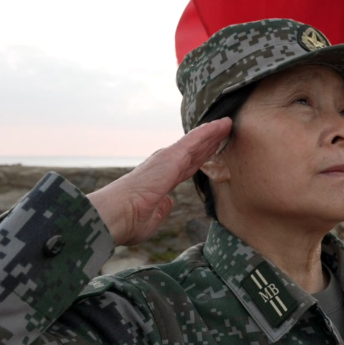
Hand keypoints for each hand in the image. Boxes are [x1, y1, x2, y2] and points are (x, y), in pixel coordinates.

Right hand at [87, 119, 231, 245]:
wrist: (116, 215)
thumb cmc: (128, 220)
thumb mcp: (152, 217)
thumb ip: (162, 209)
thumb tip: (168, 203)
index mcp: (161, 181)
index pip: (186, 167)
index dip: (201, 159)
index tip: (212, 151)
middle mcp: (164, 167)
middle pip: (194, 153)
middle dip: (209, 143)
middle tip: (224, 132)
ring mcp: (167, 160)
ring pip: (196, 143)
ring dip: (212, 133)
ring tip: (227, 124)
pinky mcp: (170, 157)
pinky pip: (194, 141)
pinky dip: (208, 132)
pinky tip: (220, 125)